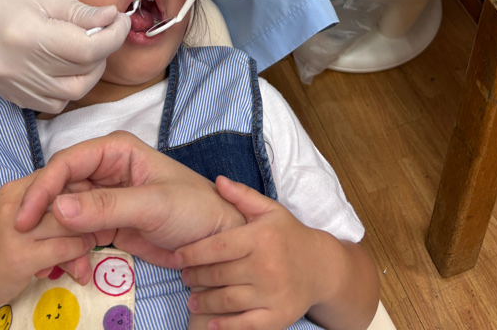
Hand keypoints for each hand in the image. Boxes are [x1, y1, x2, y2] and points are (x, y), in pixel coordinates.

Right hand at [0, 0, 130, 111]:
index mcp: (28, 36)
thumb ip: (79, 11)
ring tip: (84, 46)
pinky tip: (64, 63)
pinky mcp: (9, 94)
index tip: (119, 19)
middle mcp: (20, 68)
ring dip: (87, 74)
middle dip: (103, 53)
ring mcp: (12, 86)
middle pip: (82, 76)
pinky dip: (66, 87)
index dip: (114, 36)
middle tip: (103, 29)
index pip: (88, 50)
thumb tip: (112, 20)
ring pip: (70, 96)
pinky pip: (50, 103)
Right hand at [0, 175, 94, 318]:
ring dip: (87, 235)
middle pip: (64, 195)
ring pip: (67, 221)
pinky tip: (80, 263)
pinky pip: (64, 247)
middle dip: (87, 213)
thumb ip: (47, 207)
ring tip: (92, 247)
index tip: (93, 207)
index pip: (56, 174)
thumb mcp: (19, 219)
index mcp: (15, 189)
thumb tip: (86, 200)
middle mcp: (12, 201)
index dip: (80, 189)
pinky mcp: (19, 256)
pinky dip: (79, 252)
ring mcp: (14, 229)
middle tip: (101, 228)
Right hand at [16, 131, 245, 278]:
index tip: (23, 218)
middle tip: (28, 243)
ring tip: (58, 262)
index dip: (43, 187)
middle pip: (60, 187)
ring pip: (64, 212)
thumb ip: (106, 205)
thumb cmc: (194, 209)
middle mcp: (105, 168)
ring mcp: (104, 197)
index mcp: (116, 150)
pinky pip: (77, 233)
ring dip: (56, 236)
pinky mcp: (106, 223)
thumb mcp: (153, 205)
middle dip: (44, 214)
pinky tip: (74, 267)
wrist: (217, 241)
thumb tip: (57, 209)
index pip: (68, 162)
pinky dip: (70, 250)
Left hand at [177, 177, 325, 329]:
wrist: (321, 267)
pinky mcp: (278, 316)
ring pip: (228, 301)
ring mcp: (272, 294)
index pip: (218, 246)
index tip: (176, 256)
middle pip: (219, 274)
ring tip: (192, 299)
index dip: (193, 252)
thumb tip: (218, 181)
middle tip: (183, 276)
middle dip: (195, 276)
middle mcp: (266, 266)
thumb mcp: (269, 210)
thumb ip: (242, 196)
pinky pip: (246, 325)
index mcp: (260, 238)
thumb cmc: (289, 235)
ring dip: (204, 301)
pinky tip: (211, 323)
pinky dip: (226, 326)